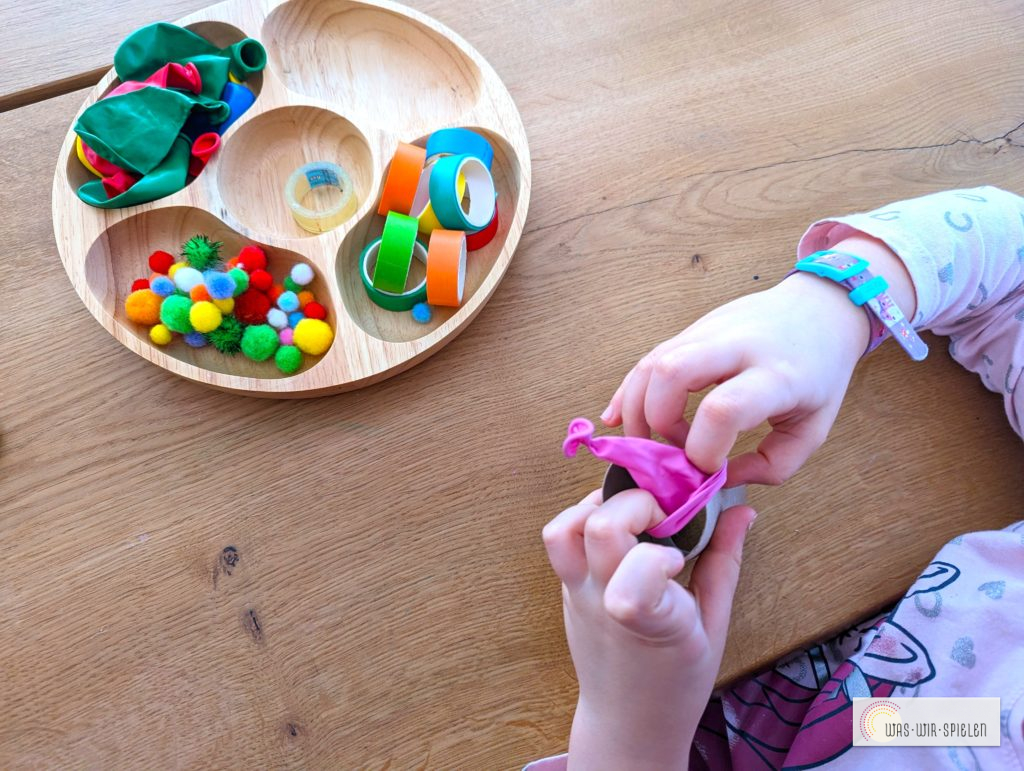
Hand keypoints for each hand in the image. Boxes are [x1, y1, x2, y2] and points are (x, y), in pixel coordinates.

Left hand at [543, 488, 756, 769]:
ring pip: (560, 530)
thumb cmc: (677, 679)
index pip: (634, 581)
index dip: (657, 556)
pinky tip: (618, 531)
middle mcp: (604, 604)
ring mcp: (577, 596)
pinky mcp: (564, 591)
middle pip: (597, 529)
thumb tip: (743, 510)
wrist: (628, 723)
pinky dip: (583, 519)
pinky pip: (559, 540)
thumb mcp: (714, 625)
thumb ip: (725, 561)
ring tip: (631, 518)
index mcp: (652, 622)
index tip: (678, 559)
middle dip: (634, 503)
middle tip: (660, 518)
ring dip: (596, 507)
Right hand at [602, 236, 916, 485]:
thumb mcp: (812, 429)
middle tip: (669, 452)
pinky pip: (647, 359)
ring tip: (646, 442)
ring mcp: (709, 331)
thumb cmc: (820, 374)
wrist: (820, 308)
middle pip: (670, 374)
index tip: (710, 469)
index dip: (703, 449)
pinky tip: (621, 418)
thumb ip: (771, 466)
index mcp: (776, 375)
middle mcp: (737, 346)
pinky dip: (629, 392)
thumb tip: (718, 480)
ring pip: (650, 364)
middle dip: (655, 422)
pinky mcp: (691, 329)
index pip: (723, 410)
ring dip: (635, 409)